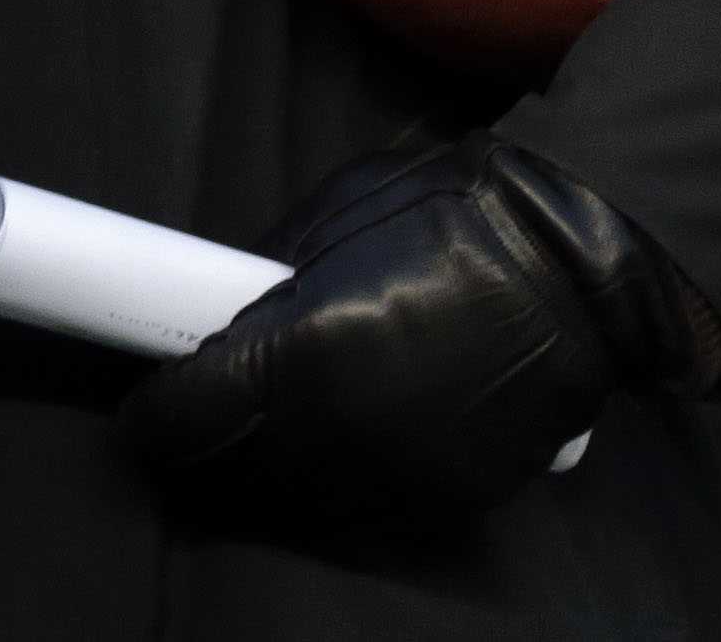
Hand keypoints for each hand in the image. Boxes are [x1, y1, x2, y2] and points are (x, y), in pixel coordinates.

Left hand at [123, 136, 716, 524]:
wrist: (574, 266)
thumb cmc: (441, 217)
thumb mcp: (322, 225)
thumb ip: (262, 285)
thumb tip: (217, 313)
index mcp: (304, 358)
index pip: (190, 417)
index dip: (154, 414)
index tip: (145, 404)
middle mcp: (347, 433)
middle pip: (236, 472)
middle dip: (202, 449)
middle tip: (189, 418)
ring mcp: (404, 474)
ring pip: (300, 501)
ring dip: (263, 475)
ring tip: (250, 435)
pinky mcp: (453, 495)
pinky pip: (367, 502)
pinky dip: (334, 482)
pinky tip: (328, 445)